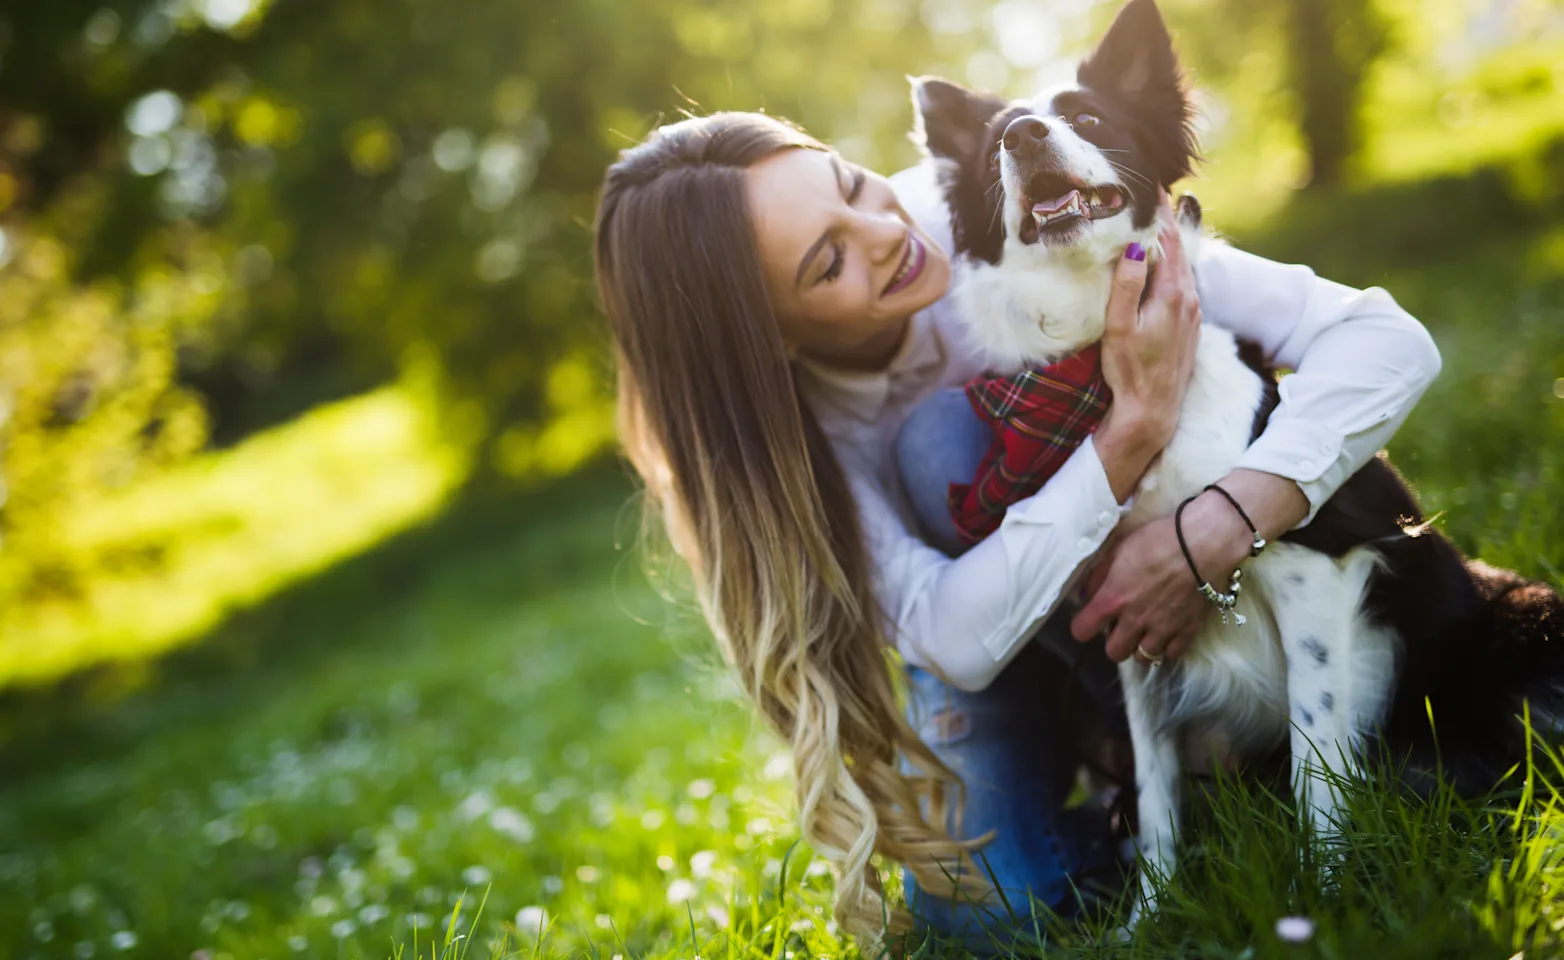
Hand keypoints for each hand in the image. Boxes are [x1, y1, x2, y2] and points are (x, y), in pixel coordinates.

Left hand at [1070, 470, 1311, 660]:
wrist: (1205, 543)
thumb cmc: (1160, 538)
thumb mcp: (1119, 548)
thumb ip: (1098, 575)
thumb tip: (1085, 596)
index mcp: (1114, 598)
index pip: (1082, 631)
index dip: (1083, 626)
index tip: (1090, 618)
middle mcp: (1136, 620)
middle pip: (1114, 653)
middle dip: (1113, 641)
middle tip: (1121, 625)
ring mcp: (1164, 629)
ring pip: (1143, 657)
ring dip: (1140, 645)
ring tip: (1145, 629)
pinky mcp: (1189, 631)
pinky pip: (1172, 654)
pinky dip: (1167, 646)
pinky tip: (1167, 631)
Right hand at [1093, 197, 1203, 502]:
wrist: (1152, 411)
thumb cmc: (1131, 372)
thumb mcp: (1120, 327)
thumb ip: (1128, 285)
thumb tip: (1137, 246)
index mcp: (1173, 294)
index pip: (1166, 240)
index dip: (1158, 211)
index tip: (1151, 184)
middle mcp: (1189, 299)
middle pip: (1177, 249)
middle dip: (1163, 221)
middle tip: (1149, 194)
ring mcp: (1191, 313)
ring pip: (1179, 266)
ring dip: (1166, 243)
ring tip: (1151, 221)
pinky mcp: (1187, 325)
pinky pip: (1180, 282)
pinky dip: (1169, 264)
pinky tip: (1157, 263)